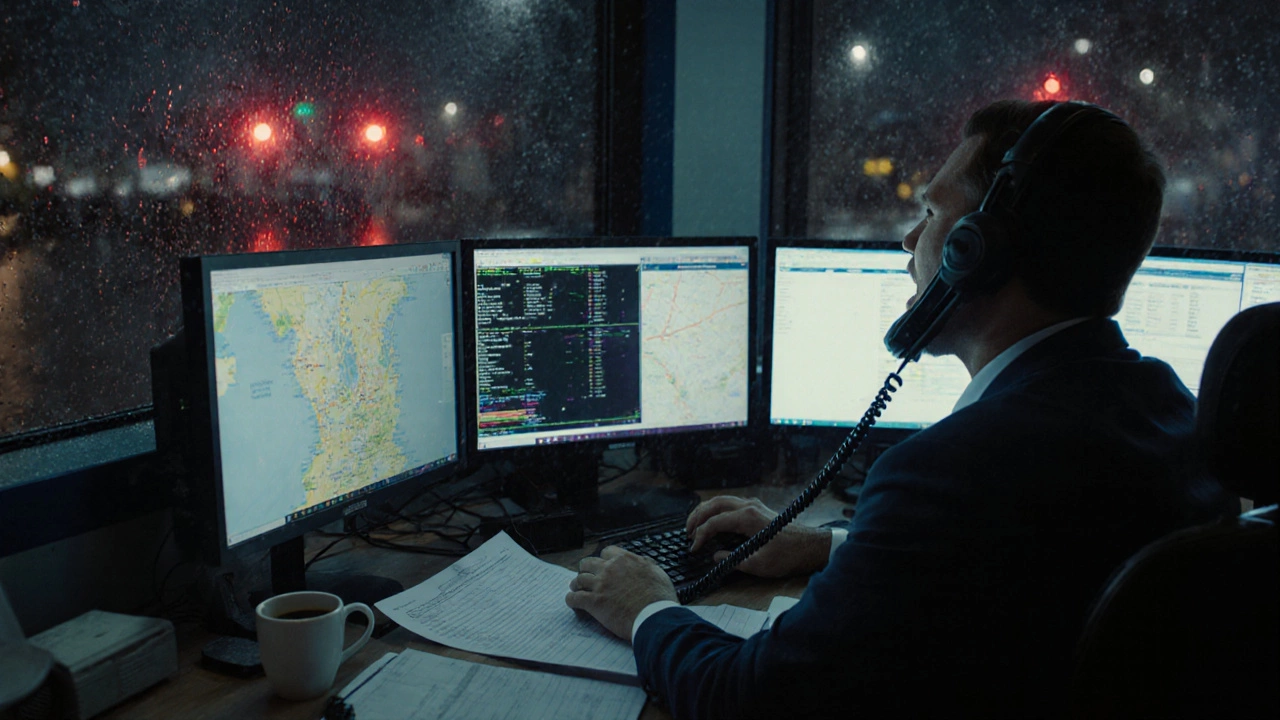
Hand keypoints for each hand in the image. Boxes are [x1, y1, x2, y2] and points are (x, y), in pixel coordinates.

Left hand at [565, 546, 676, 641]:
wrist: (654, 616)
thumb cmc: (660, 597)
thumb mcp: (657, 573)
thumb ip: (646, 565)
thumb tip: (643, 562)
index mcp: (625, 559)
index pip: (606, 552)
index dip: (604, 560)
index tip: (603, 567)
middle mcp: (610, 569)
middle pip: (587, 563)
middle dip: (586, 570)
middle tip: (587, 578)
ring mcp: (600, 585)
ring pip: (578, 579)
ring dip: (576, 584)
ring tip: (576, 589)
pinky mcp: (594, 602)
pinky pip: (574, 598)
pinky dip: (571, 599)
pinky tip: (572, 602)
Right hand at [685, 496, 831, 577]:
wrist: (812, 547)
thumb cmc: (788, 556)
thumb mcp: (759, 565)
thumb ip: (733, 560)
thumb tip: (715, 556)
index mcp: (747, 518)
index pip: (714, 523)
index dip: (700, 536)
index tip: (693, 550)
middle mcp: (749, 506)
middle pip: (714, 504)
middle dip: (697, 516)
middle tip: (686, 531)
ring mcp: (754, 505)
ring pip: (722, 500)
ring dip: (706, 510)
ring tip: (695, 524)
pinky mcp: (759, 509)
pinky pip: (731, 503)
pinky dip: (717, 509)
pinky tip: (714, 520)